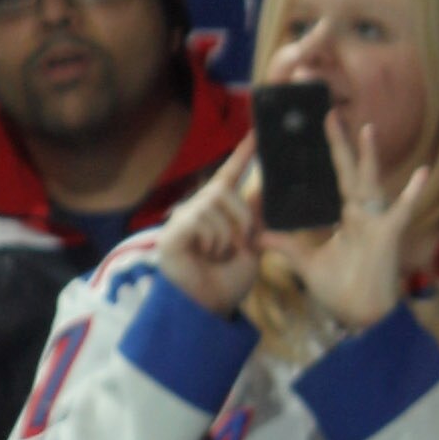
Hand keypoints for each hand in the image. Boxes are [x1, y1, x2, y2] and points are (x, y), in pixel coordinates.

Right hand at [155, 145, 261, 314]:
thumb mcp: (253, 244)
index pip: (231, 174)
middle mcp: (197, 208)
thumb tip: (265, 185)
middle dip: (241, 218)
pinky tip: (205, 256)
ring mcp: (182, 219)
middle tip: (240, 245)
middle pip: (224, 190)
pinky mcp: (173, 232)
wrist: (210, 309)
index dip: (242, 152)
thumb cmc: (227, 281)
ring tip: (219, 255)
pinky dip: (213, 240)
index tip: (257, 130)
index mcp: (217, 210)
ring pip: (215, 204)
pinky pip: (202, 220)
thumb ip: (258, 215)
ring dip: (227, 234)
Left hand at [265, 106, 438, 334]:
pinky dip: (410, 194)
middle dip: (339, 145)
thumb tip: (257, 236)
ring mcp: (376, 220)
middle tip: (329, 115)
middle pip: (349, 172)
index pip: (333, 180)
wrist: (361, 314)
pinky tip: (421, 173)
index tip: (316, 134)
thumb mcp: (306, 263)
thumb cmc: (340, 288)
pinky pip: (401, 211)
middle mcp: (361, 212)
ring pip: (370, 182)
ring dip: (369, 157)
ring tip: (366, 129)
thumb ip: (285, 246)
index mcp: (345, 216)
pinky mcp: (387, 233)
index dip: (326, 158)